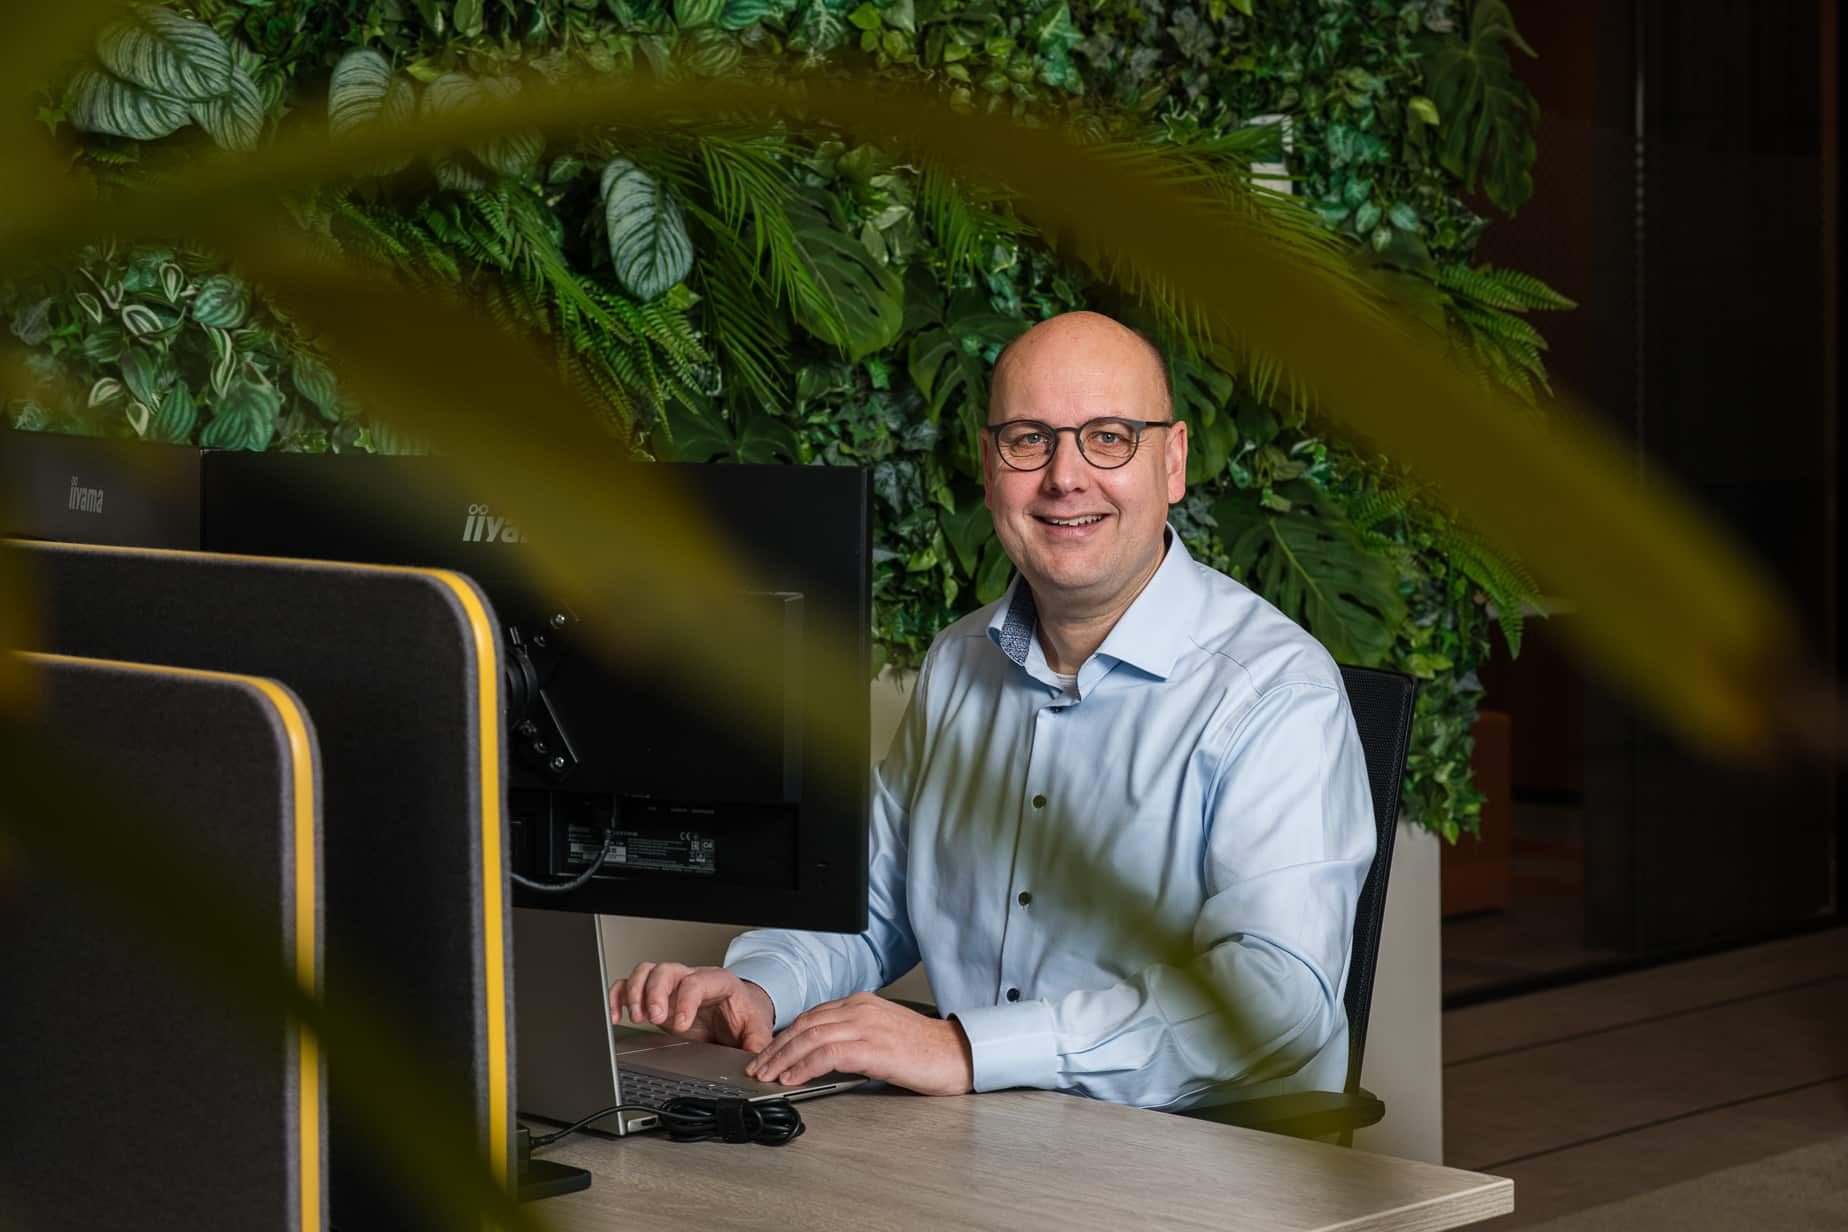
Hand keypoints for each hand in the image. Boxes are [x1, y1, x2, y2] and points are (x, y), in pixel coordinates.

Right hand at [608, 962, 773, 1052]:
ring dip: (635, 993)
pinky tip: (617, 1016)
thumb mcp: (757, 1026)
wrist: (738, 1008)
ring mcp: (671, 986)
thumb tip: (754, 1058)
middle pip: (666, 970)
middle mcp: (691, 978)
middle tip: (655, 1018)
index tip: (681, 1025)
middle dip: (656, 993)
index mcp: (717, 982)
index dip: (685, 1002)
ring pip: (646, 972)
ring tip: (636, 1017)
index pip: (696, 982)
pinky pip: (631, 985)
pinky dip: (620, 997)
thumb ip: (756, 1041)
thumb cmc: (744, 1012)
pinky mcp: (657, 997)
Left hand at [743, 992, 972, 1096]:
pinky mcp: (874, 1048)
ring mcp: (867, 1026)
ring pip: (810, 1037)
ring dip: (783, 1058)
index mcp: (862, 1003)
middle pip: (804, 1025)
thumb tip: (819, 1057)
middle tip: (758, 1067)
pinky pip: (828, 1054)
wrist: (958, 1055)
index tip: (768, 1054)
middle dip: (776, 1048)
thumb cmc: (924, 1051)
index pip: (811, 1016)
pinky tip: (793, 1078)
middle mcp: (861, 1009)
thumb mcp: (882, 1034)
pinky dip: (805, 1065)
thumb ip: (853, 1037)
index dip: (784, 1036)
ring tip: (767, 1075)